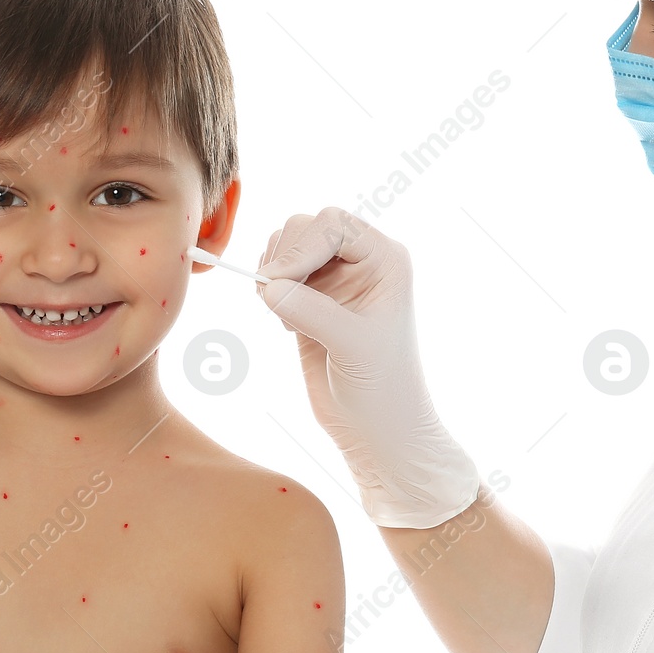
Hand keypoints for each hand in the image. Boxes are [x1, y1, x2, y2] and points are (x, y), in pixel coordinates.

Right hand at [255, 207, 479, 528]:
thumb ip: (312, 311)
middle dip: (284, 257)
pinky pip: (277, 271)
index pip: (334, 224)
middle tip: (274, 298)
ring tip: (284, 313)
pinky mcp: (311, 297)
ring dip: (273, 271)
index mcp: (385, 259)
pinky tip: (285, 321)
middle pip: (307, 226)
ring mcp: (334, 277)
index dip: (301, 245)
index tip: (277, 282)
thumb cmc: (381, 388)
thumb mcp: (352, 346)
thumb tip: (268, 285)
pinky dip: (269, 287)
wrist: (376, 427)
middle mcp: (362, 260)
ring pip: (288, 244)